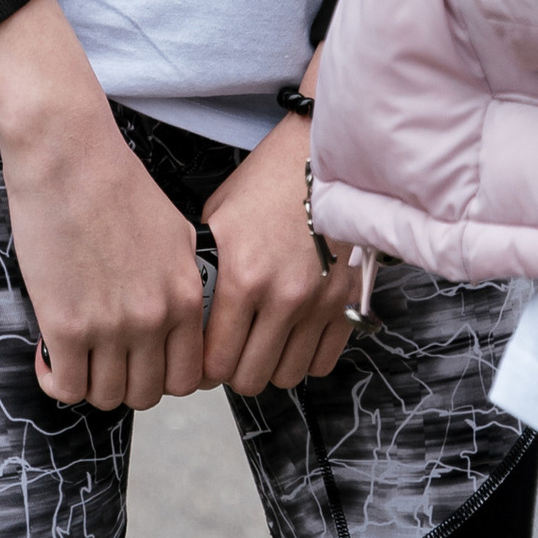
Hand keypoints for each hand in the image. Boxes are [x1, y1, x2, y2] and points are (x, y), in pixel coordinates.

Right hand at [0, 0, 207, 412]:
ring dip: (89, 381)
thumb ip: (181, 281)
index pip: (187, 377)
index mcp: (186, 295)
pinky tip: (48, 353)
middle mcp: (155, 317)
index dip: (160, 374)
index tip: (138, 362)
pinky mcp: (67, 326)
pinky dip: (55, 379)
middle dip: (124, 382)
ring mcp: (112, 326)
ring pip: (106, 397)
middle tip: (102, 358)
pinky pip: (66, 387)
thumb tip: (177, 319)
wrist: (68, 153)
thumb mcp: (173, 232)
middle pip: (147, 393)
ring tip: (74, 352)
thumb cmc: (113, 182)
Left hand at [198, 110, 364, 395]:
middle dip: (234, 372)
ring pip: (287, 376)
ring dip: (270, 367)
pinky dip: (304, 357)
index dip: (204, 369)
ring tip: (261, 345)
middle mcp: (283, 296)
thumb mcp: (217, 223)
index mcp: (243, 277)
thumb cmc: (264, 184)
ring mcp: (320, 302)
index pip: (216, 360)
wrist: (317, 159)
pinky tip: (291, 336)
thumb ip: (206, 277)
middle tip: (231, 354)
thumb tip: (190, 322)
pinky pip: (322, 362)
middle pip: (250, 378)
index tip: (204, 362)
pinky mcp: (347, 301)